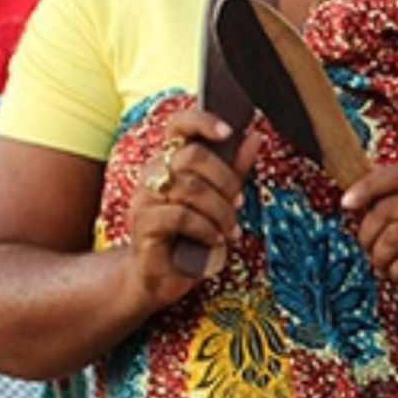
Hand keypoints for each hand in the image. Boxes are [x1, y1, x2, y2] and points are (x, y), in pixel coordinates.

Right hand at [125, 110, 254, 306]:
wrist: (160, 276)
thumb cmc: (191, 235)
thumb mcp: (219, 199)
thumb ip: (234, 169)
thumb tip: (255, 137)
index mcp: (170, 160)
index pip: (179, 125)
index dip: (203, 121)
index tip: (229, 131)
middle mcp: (153, 173)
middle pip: (192, 155)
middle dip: (225, 180)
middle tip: (238, 203)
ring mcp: (144, 198)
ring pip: (190, 187)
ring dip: (220, 211)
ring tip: (230, 230)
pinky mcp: (143, 223)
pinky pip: (181, 216)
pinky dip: (206, 228)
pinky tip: (214, 240)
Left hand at [342, 164, 397, 317]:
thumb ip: (387, 204)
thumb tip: (350, 198)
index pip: (397, 174)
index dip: (367, 187)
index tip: (346, 204)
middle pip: (388, 209)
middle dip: (368, 234)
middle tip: (369, 250)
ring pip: (395, 235)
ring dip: (379, 256)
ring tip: (384, 264)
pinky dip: (395, 271)